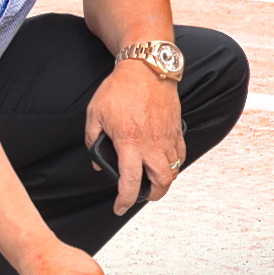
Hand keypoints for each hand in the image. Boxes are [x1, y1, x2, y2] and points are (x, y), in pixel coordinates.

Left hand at [84, 60, 186, 216]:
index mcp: (129, 143)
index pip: (130, 182)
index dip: (124, 200)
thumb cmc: (120, 88)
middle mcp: (152, 144)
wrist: (146, 68)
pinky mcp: (176, 129)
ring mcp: (167, 137)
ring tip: (154, 180)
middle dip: (153, 195)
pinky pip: (180, 153)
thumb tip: (97, 161)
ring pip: (173, 169)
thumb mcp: (95, 114)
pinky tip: (166, 162)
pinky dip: (175, 163)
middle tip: (143, 196)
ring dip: (164, 180)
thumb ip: (93, 140)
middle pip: (161, 182)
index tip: (119, 207)